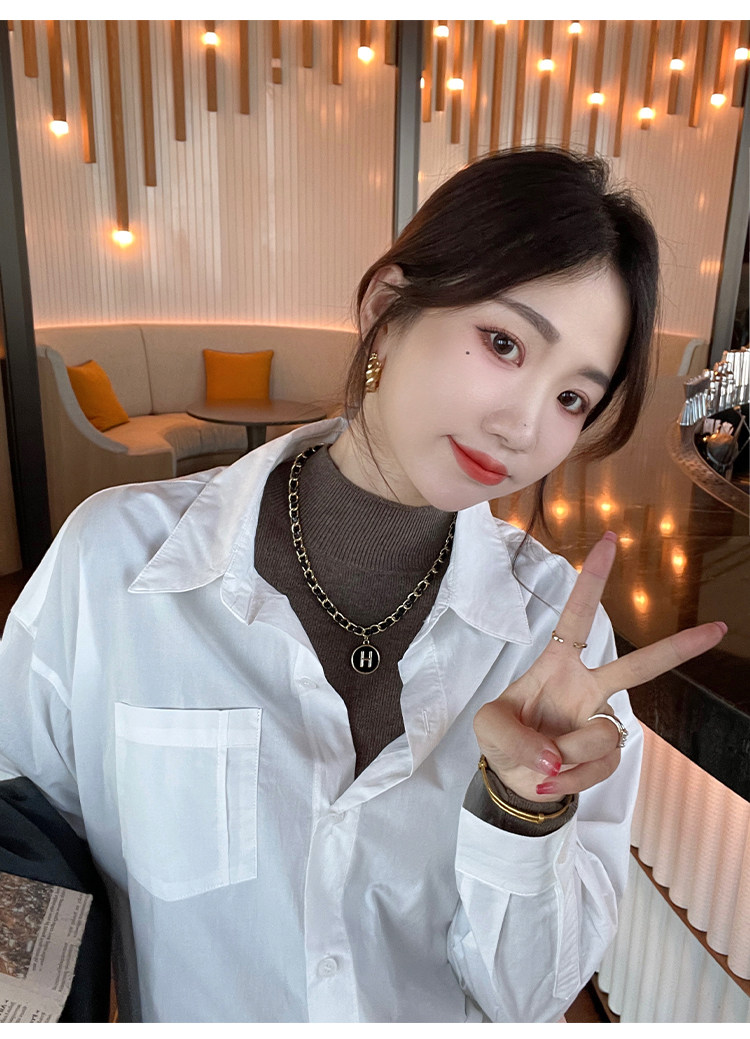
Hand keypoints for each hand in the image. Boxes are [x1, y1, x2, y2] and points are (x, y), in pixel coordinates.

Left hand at [473, 531, 726, 801]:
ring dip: (567, 754)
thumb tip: (554, 758)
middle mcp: (587, 688)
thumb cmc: (504, 739)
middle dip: (676, 649)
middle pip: (636, 667)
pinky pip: (600, 766)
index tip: (609, 542)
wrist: (515, 781)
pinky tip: (556, 778)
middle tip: (715, 629)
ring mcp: (601, 721)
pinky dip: (572, 779)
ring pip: (601, 733)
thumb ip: (515, 738)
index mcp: (558, 666)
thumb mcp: (489, 728)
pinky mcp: (609, 755)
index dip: (592, 582)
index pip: (576, 617)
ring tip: (544, 763)